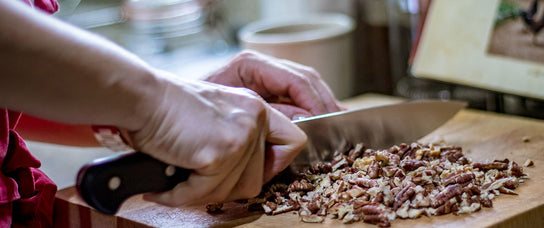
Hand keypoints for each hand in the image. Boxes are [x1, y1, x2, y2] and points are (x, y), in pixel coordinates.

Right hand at [133, 72, 305, 205]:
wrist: (142, 98)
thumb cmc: (167, 108)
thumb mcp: (217, 114)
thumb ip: (240, 136)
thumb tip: (250, 175)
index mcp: (256, 108)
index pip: (294, 141)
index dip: (276, 163)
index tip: (249, 171)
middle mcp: (255, 119)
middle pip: (258, 178)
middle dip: (226, 187)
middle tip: (197, 181)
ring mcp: (241, 136)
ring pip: (236, 190)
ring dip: (203, 193)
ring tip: (178, 181)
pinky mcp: (221, 153)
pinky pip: (206, 193)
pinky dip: (181, 196)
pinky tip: (165, 188)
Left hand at [205, 50, 344, 119]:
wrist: (173, 111)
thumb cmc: (194, 110)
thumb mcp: (232, 113)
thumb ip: (268, 114)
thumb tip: (304, 119)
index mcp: (251, 65)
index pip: (296, 80)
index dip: (316, 102)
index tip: (326, 122)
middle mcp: (262, 66)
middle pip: (306, 79)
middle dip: (325, 103)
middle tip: (337, 126)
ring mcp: (266, 76)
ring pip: (306, 85)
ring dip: (323, 105)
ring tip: (336, 125)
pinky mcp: (267, 89)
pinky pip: (297, 94)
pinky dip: (313, 108)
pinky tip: (325, 121)